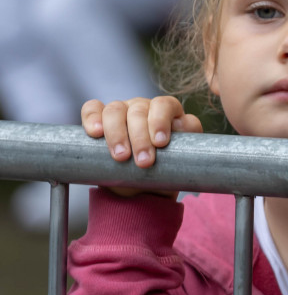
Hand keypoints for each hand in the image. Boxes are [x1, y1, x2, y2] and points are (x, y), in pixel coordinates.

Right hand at [81, 96, 201, 197]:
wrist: (142, 189)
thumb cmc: (166, 169)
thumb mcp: (182, 156)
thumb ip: (188, 138)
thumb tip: (183, 125)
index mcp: (166, 111)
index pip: (164, 105)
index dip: (160, 121)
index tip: (160, 143)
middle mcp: (143, 107)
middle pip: (138, 110)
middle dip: (140, 138)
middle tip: (143, 162)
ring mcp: (121, 110)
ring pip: (115, 110)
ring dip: (117, 133)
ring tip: (121, 157)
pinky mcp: (99, 119)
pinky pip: (92, 109)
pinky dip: (92, 118)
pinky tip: (95, 133)